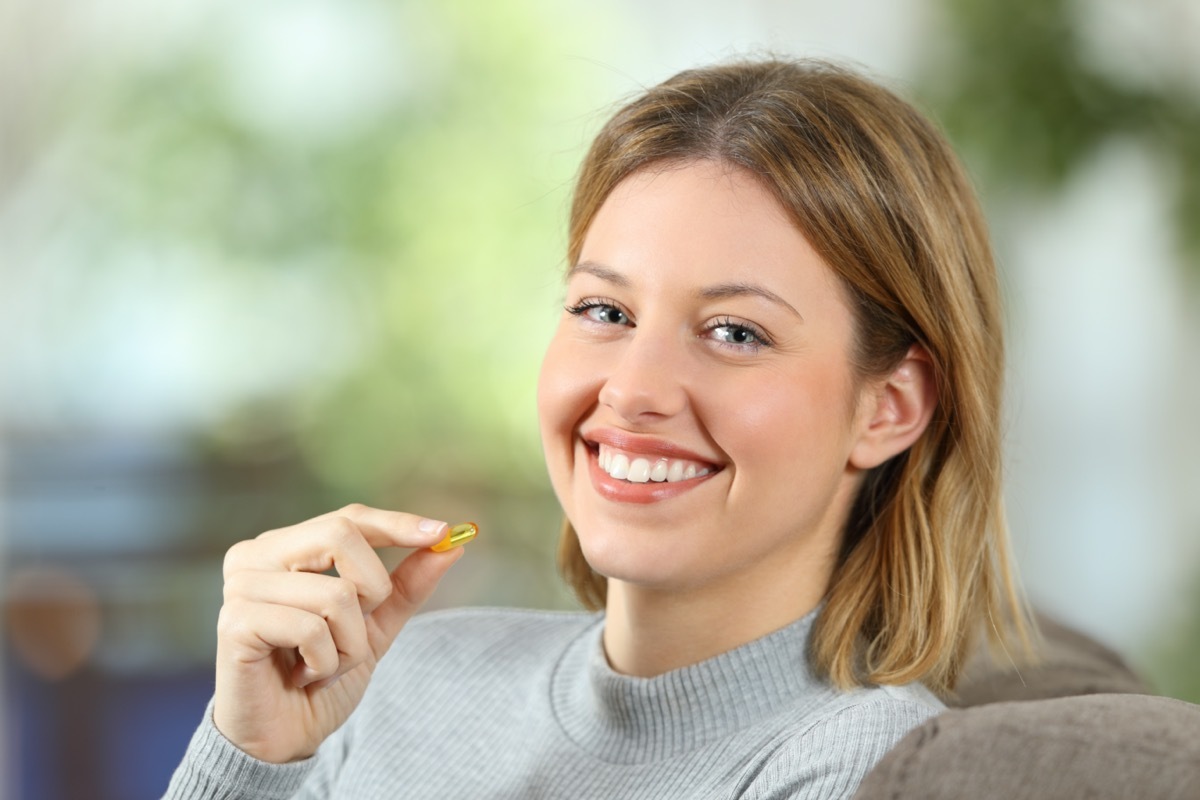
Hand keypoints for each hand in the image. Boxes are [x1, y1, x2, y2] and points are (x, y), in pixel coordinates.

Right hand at [212, 504, 462, 762]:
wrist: (282, 738)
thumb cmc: (319, 675)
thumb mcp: (374, 626)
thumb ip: (405, 584)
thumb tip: (451, 544)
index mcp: (283, 547)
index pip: (349, 518)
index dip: (397, 524)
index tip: (443, 533)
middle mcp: (254, 556)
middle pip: (341, 535)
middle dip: (372, 591)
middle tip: (355, 633)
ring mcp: (240, 587)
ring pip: (336, 594)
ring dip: (348, 644)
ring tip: (322, 666)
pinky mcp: (235, 623)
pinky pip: (311, 629)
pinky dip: (325, 662)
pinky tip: (303, 677)